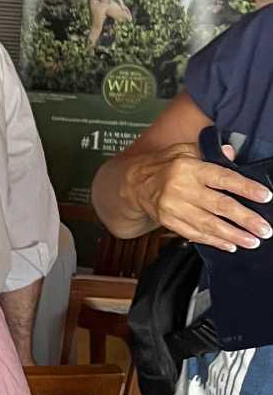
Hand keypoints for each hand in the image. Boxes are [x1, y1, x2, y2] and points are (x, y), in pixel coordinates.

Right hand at [123, 140, 271, 252]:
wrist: (135, 184)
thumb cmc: (164, 165)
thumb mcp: (183, 149)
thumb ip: (208, 151)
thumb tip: (232, 153)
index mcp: (188, 168)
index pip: (222, 178)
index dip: (245, 188)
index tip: (264, 196)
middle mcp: (181, 189)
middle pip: (219, 206)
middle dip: (245, 219)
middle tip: (264, 228)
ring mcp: (174, 208)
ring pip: (209, 224)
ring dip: (234, 235)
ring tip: (253, 241)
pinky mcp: (169, 222)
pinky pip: (195, 234)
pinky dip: (214, 241)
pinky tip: (230, 245)